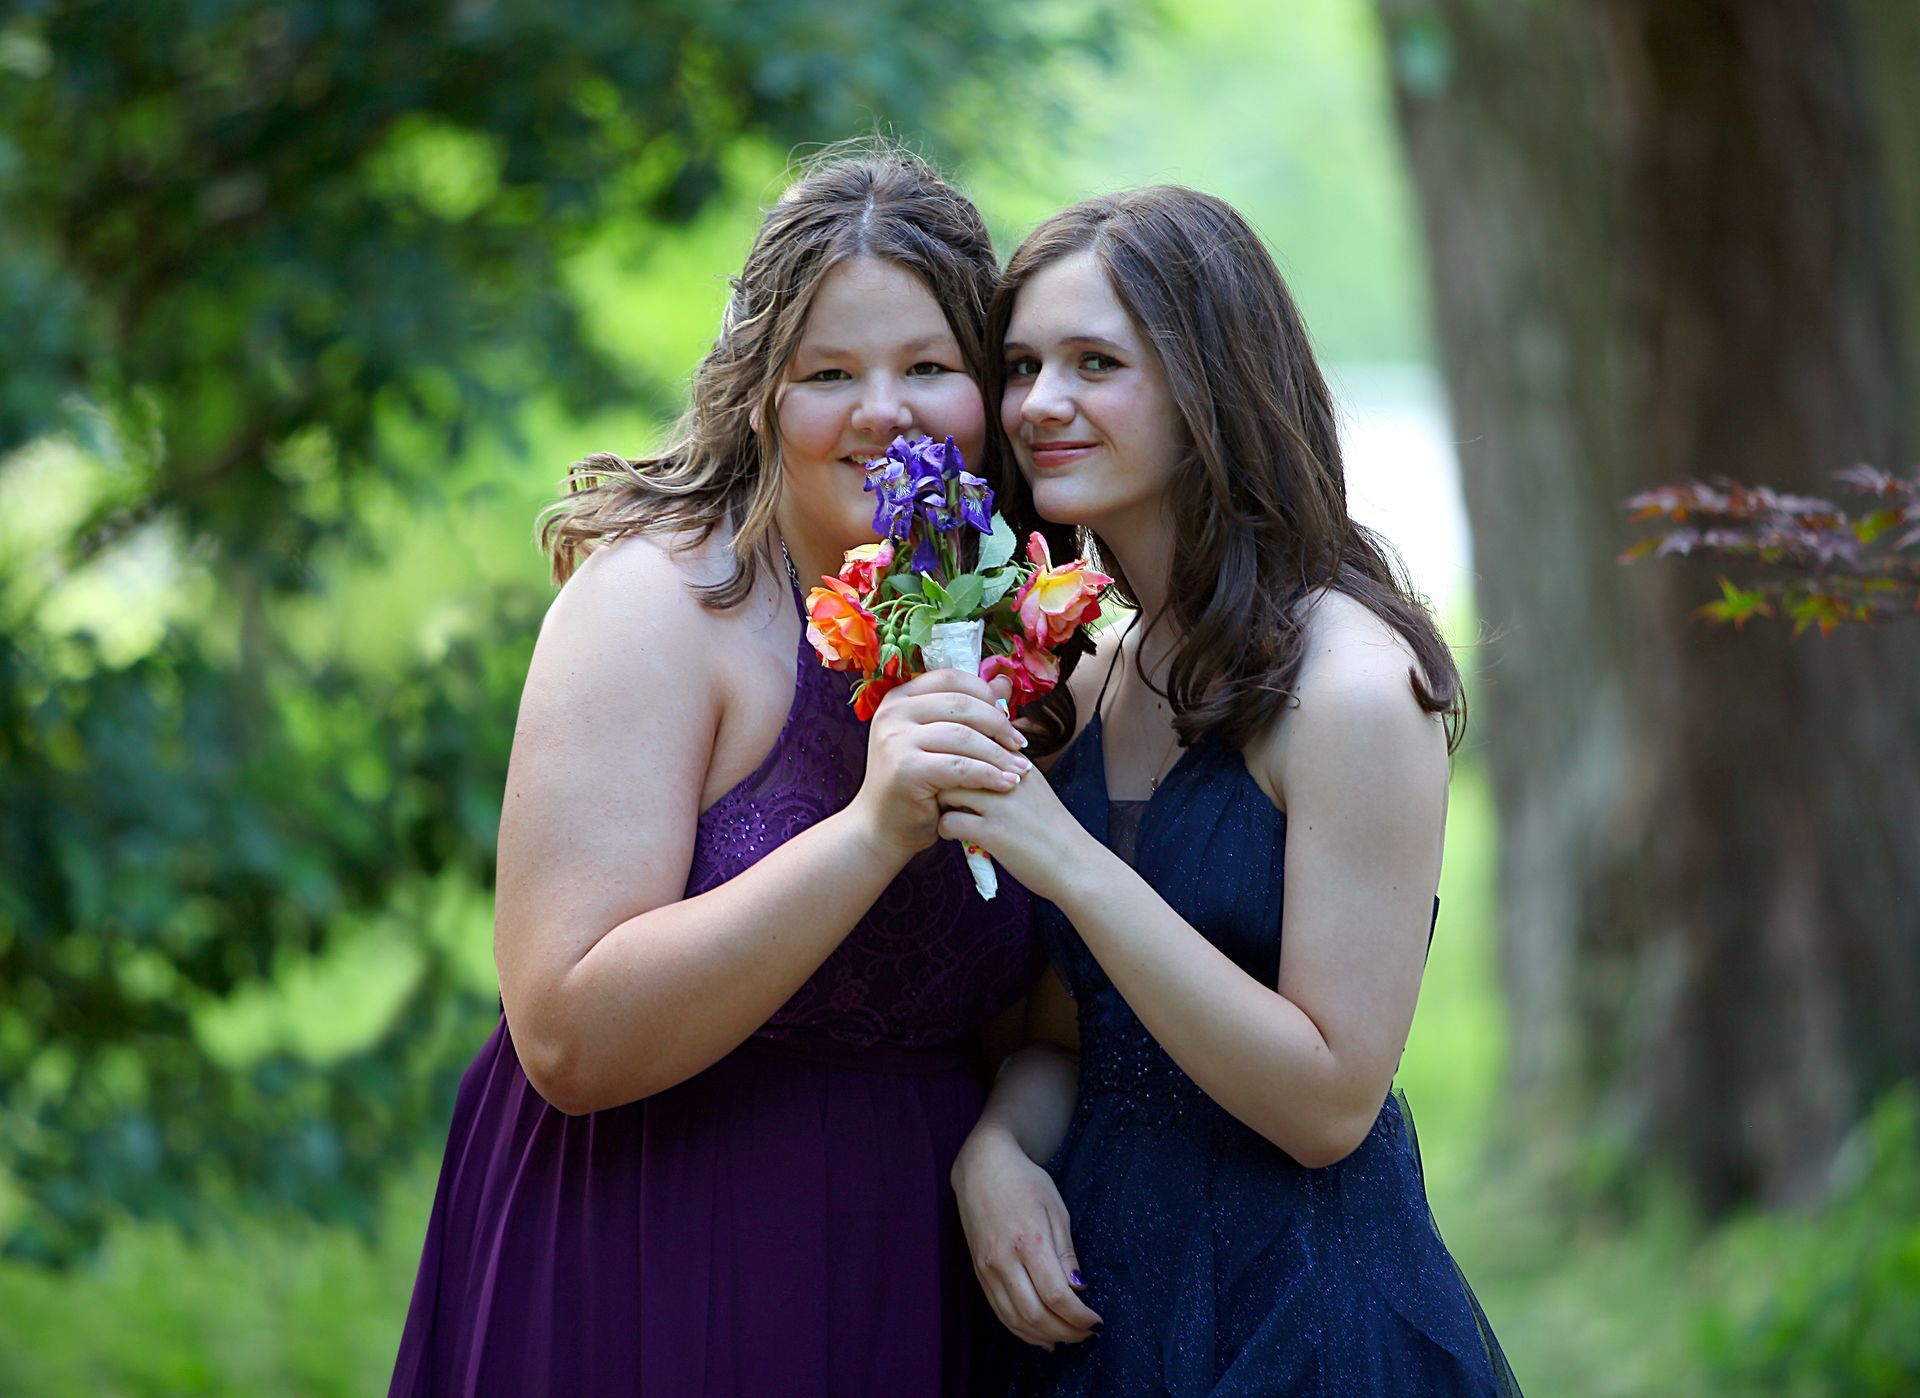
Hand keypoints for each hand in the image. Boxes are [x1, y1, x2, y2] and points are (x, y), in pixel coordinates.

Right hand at [848, 669, 1028, 859]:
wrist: (882, 827)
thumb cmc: (916, 784)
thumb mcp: (940, 740)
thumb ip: (969, 710)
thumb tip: (1004, 683)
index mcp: (899, 698)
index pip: (952, 678)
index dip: (986, 695)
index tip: (1008, 718)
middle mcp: (893, 712)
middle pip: (962, 704)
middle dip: (998, 724)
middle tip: (1020, 745)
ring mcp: (896, 739)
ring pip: (964, 735)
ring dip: (998, 753)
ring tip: (1019, 769)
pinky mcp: (906, 769)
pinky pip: (960, 766)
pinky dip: (989, 775)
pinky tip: (1006, 784)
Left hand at [933, 760, 1096, 901]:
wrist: (1076, 864)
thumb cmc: (1054, 831)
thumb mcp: (1036, 790)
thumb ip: (1010, 774)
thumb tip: (977, 764)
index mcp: (1020, 764)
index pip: (974, 741)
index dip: (955, 755)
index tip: (948, 771)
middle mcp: (1010, 778)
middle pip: (955, 761)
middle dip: (942, 777)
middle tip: (940, 795)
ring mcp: (1001, 805)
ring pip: (947, 789)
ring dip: (940, 802)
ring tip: (946, 813)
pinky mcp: (993, 833)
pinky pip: (948, 822)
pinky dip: (943, 829)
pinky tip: (952, 835)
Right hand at [953, 1127, 1101, 1348]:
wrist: (982, 1167)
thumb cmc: (1024, 1182)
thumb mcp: (1056, 1209)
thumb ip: (1066, 1253)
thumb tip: (1078, 1289)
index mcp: (1029, 1241)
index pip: (1056, 1295)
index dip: (1078, 1316)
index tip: (1096, 1322)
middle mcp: (1004, 1260)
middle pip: (1036, 1314)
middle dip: (1066, 1332)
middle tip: (1086, 1333)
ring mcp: (987, 1268)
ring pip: (1015, 1319)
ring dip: (1044, 1336)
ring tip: (1067, 1338)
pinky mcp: (979, 1272)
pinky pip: (999, 1311)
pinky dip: (1020, 1330)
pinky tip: (1039, 1336)